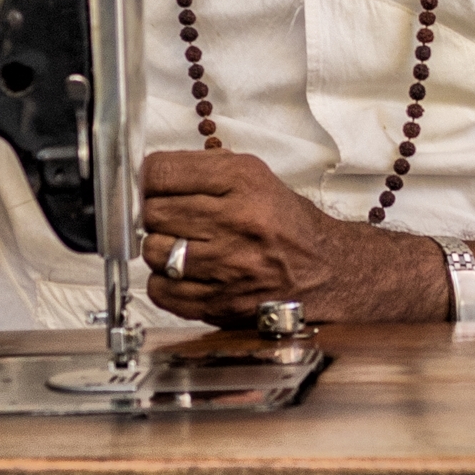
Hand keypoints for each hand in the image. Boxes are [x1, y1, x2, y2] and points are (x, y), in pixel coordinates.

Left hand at [141, 150, 474, 325]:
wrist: (327, 270)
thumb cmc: (285, 223)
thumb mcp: (253, 177)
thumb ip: (202, 172)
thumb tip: (146, 178)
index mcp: (243, 181)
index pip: (161, 173)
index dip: (150, 181)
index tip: (154, 187)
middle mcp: (237, 221)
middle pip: (153, 213)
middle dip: (156, 215)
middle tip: (173, 220)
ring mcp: (229, 265)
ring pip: (155, 252)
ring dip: (160, 251)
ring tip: (182, 248)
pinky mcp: (222, 302)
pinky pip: (163, 291)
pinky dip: (166, 284)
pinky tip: (187, 275)